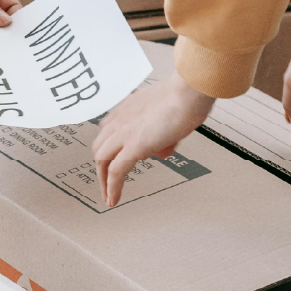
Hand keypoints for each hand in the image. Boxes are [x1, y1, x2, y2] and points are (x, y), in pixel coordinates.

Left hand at [92, 74, 215, 206]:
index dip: (108, 147)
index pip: (106, 131)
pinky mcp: (133, 146)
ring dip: (103, 181)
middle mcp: (119, 120)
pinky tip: (113, 200)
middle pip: (99, 148)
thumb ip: (161, 133)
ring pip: (102, 161)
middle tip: (107, 181)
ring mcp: (124, 133)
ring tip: (108, 196)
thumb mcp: (168, 116)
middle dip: (102, 167)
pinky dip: (112, 188)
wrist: (190, 90)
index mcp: (125, 109)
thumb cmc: (187, 96)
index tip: (110, 159)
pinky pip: (116, 172)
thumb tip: (160, 151)